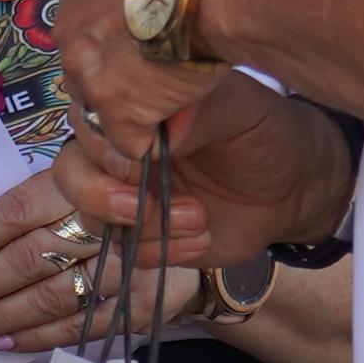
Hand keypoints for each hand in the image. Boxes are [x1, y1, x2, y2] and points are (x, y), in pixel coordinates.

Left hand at [0, 165, 190, 350]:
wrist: (194, 233)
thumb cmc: (119, 204)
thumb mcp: (83, 185)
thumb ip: (39, 206)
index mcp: (82, 181)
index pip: (18, 211)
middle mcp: (106, 221)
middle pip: (31, 257)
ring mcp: (127, 265)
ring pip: (52, 296)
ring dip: (3, 316)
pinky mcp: (139, 303)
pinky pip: (79, 327)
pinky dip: (37, 337)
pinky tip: (4, 342)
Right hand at [37, 72, 346, 270]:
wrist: (293, 186)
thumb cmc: (264, 132)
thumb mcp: (241, 111)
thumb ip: (202, 114)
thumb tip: (166, 128)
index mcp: (133, 109)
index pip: (85, 120)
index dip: (103, 146)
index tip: (143, 156)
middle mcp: (120, 151)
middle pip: (70, 173)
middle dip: (103, 195)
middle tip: (146, 203)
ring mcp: (129, 197)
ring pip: (91, 219)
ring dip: (143, 228)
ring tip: (199, 219)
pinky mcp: (147, 237)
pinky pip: (129, 253)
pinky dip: (164, 250)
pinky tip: (204, 238)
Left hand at [52, 0, 233, 166]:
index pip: (90, 43)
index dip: (126, 53)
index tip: (158, 47)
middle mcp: (69, 38)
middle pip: (93, 80)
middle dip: (129, 84)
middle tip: (174, 72)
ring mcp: (89, 77)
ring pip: (111, 116)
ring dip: (146, 110)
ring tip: (186, 88)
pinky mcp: (117, 113)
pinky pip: (137, 145)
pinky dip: (164, 135)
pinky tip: (191, 108)